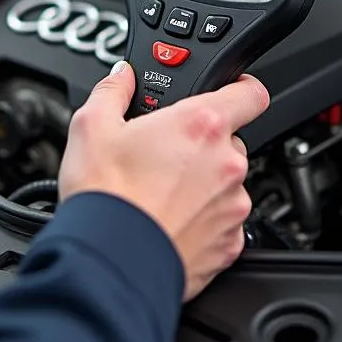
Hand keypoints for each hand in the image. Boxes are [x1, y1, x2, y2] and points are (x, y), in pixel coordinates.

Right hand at [58, 61, 268, 300]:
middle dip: (201, 143)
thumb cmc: (106, 196)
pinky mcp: (230, 244)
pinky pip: (223, 221)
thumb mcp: (91, 126)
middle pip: (229, 139)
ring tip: (160, 193)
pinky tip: (169, 220)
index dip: (240, 87)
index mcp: (201, 125)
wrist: (109, 264)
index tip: (228, 91)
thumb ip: (113, 91)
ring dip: (203, 182)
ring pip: (226, 182)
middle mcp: (227, 163)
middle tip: (164, 153)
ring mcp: (232, 206)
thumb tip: (122, 77)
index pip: (250, 92)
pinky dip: (203, 219)